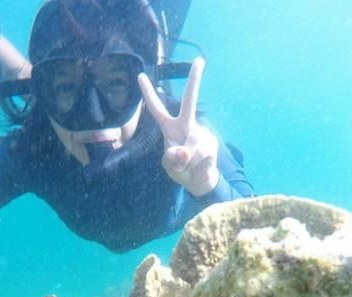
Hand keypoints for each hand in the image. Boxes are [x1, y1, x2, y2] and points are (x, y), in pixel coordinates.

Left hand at [138, 57, 218, 196]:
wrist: (201, 181)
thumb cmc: (182, 170)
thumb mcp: (170, 167)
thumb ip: (172, 159)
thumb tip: (183, 151)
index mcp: (170, 128)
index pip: (156, 109)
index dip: (148, 93)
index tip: (140, 75)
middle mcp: (186, 125)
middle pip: (189, 100)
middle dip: (194, 80)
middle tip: (200, 61)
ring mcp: (200, 132)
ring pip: (191, 143)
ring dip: (187, 160)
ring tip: (189, 166)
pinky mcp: (211, 143)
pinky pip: (199, 152)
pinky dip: (196, 162)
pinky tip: (199, 166)